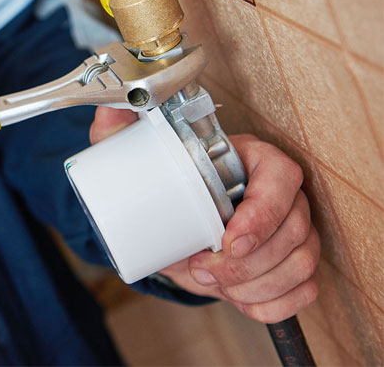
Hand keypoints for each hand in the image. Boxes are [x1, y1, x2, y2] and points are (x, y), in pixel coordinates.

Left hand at [90, 107, 319, 323]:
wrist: (171, 223)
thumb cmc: (163, 184)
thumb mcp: (137, 155)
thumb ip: (119, 129)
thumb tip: (109, 108)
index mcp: (255, 160)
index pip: (282, 177)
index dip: (264, 212)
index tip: (227, 240)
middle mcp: (281, 194)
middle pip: (294, 228)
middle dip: (247, 264)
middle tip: (201, 270)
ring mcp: (292, 230)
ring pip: (301, 263)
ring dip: (255, 285)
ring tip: (211, 283)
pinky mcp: (290, 263)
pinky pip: (304, 291)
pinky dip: (273, 304)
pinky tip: (240, 300)